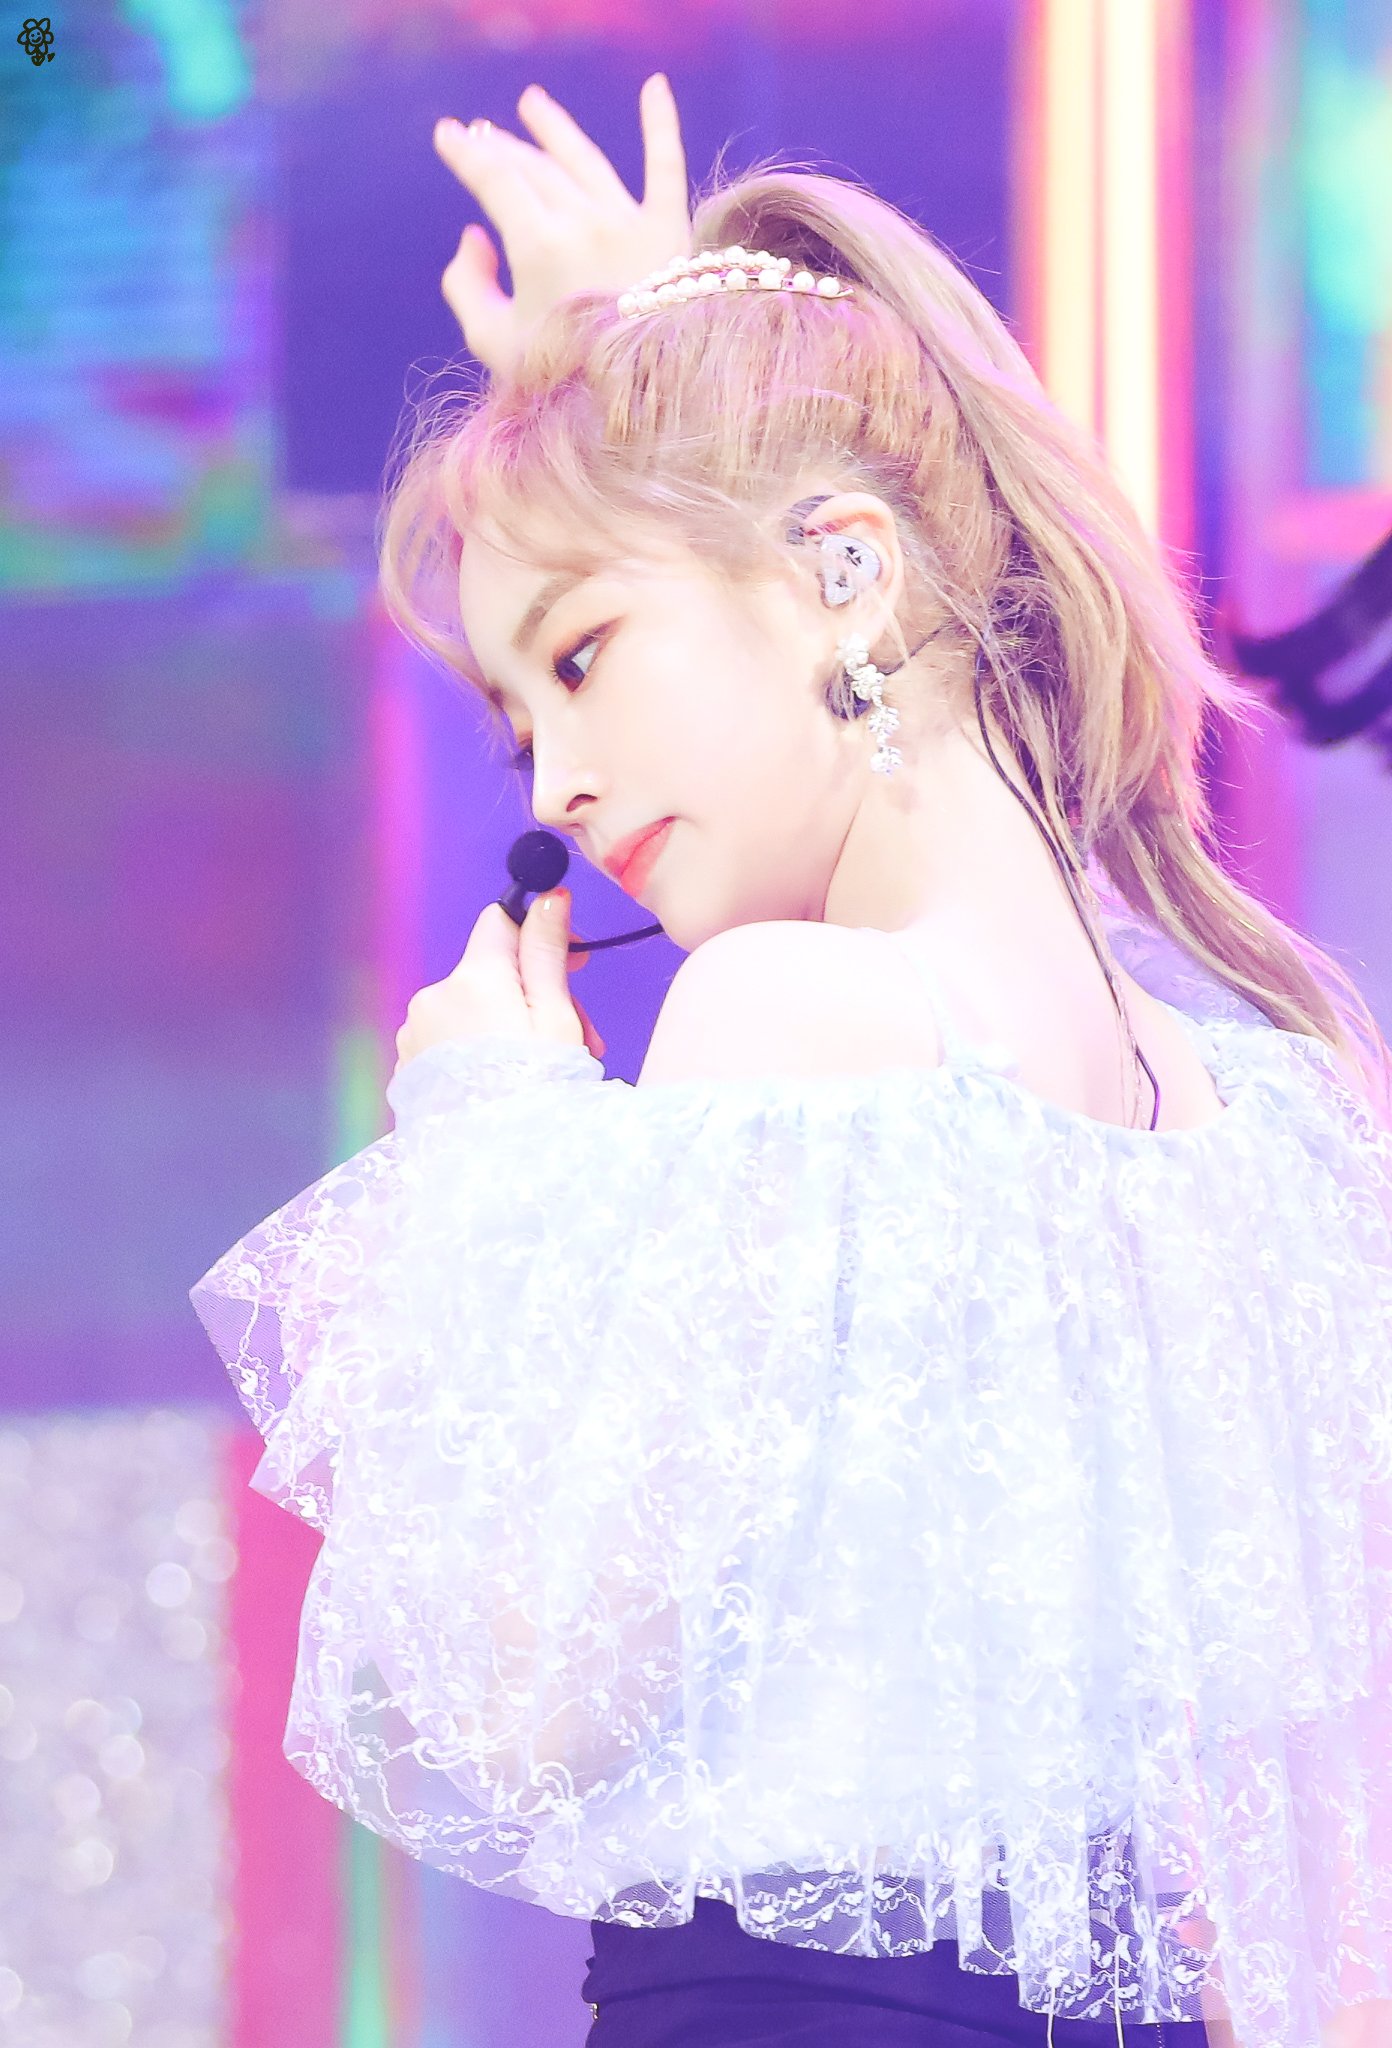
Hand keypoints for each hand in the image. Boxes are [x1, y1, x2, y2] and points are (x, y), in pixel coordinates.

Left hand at [391, 891, 605, 1083]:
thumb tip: (548, 897)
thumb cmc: (535, 1092)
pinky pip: (451, 1041)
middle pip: (491, 971)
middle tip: (580, 1037)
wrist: (491, 1171)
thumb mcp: (555, 1020)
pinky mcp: (409, 1067)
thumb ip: (546, 954)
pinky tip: (506, 1086)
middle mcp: (434, 996)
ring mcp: (415, 1034)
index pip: (498, 920)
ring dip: (509, 1027)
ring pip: (472, 1009)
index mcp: (473, 978)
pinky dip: (481, 1052)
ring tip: (544, 1071)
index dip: (536, 932)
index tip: (570, 962)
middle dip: (534, 994)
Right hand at [432, 74, 690, 378]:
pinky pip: (666, 166)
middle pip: (535, 169)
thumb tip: (474, 239)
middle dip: (504, 147)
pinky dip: (661, 123)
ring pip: (585, 160)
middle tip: (485, 134)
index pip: (495, 180)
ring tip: (533, 104)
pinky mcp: (670, 232)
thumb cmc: (562, 381)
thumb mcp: (493, 344)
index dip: (467, 154)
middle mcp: (583, 221)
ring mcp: (629, 222)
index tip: (448, 135)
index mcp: (538, 245)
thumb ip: (467, 286)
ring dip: (555, 128)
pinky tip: (654, 86)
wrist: (642, 403)